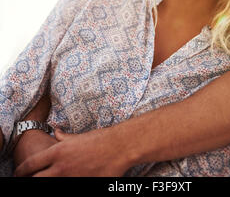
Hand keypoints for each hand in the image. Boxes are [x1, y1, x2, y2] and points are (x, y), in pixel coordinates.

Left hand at [15, 127, 132, 176]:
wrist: (119, 147)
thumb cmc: (100, 139)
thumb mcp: (77, 136)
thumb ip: (63, 137)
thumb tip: (55, 132)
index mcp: (57, 152)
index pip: (31, 165)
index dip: (21, 170)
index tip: (19, 173)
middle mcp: (61, 167)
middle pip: (35, 180)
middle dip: (31, 180)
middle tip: (30, 179)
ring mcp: (71, 178)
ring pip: (50, 185)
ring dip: (50, 181)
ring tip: (51, 179)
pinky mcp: (82, 185)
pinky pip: (68, 187)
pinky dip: (66, 183)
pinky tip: (70, 180)